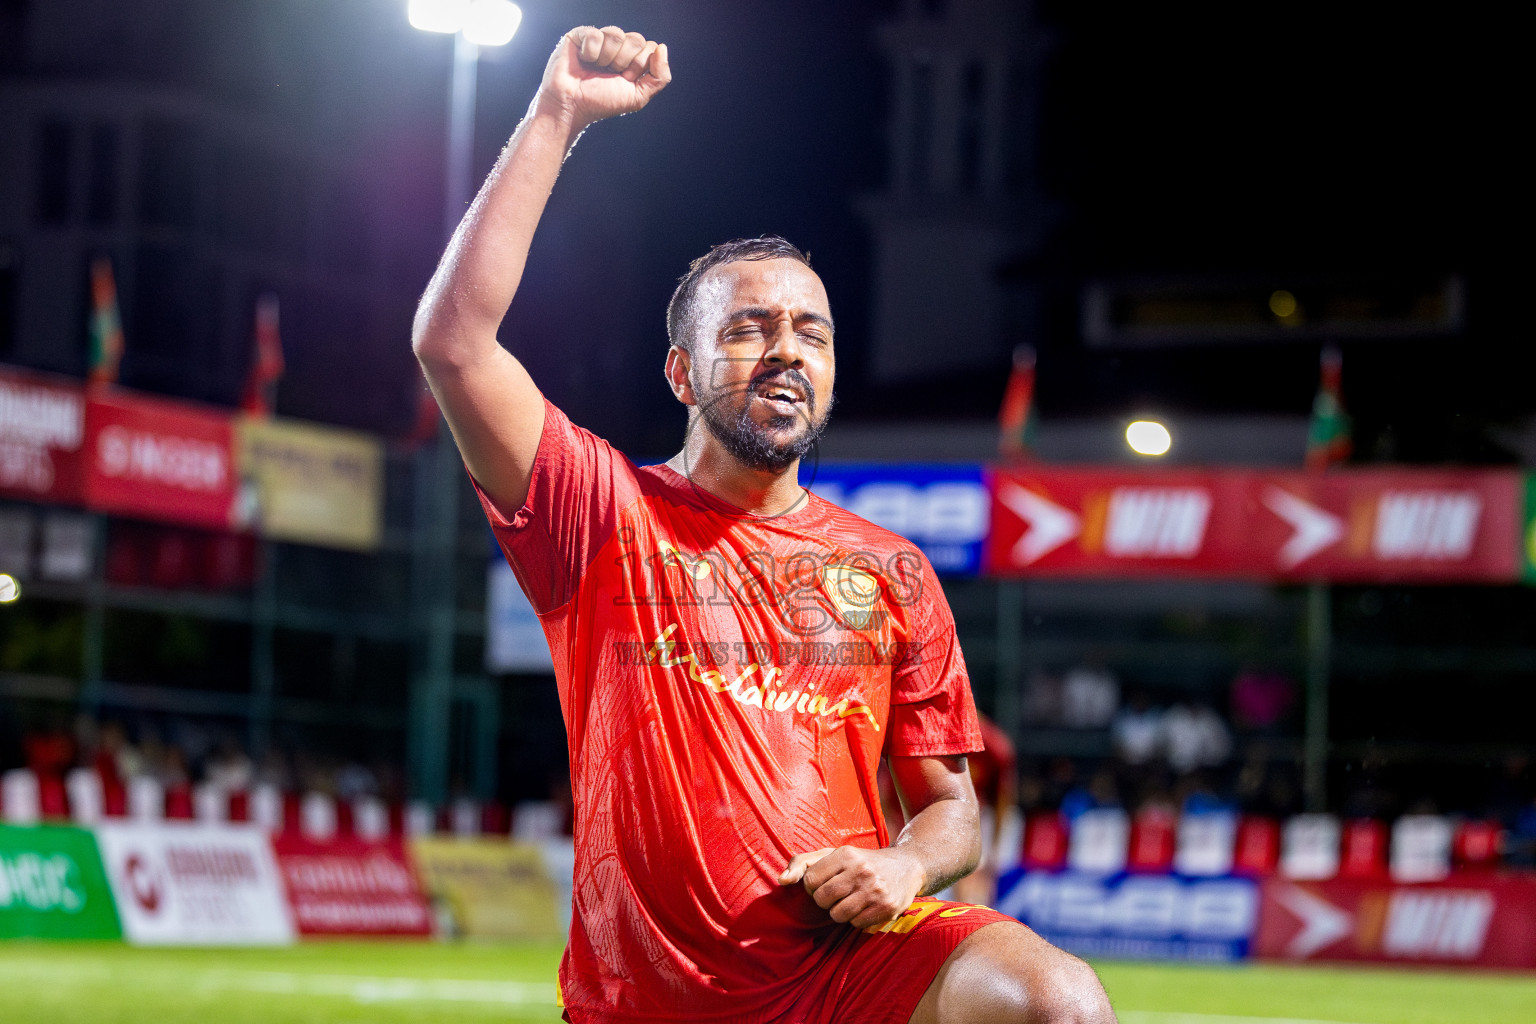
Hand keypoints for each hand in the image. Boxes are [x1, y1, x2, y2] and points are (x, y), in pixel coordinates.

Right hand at [537, 26, 670, 129]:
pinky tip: (583, 61)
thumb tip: (662, 47)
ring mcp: (600, 39)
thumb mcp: (638, 96)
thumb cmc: (602, 102)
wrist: (572, 106)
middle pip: (636, 40)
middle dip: (624, 62)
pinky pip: (596, 34)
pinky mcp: (581, 35)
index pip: (650, 47)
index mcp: (633, 59)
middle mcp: (618, 47)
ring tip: (595, 68)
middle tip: (609, 74)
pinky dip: (590, 53)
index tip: (625, 79)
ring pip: (617, 34)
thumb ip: (660, 76)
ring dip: (607, 58)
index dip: (640, 65)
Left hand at [778, 846, 924, 928]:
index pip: (810, 880)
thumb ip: (802, 863)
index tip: (825, 882)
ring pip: (838, 914)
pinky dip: (856, 918)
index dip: (813, 886)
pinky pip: (856, 924)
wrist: (906, 866)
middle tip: (837, 894)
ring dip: (840, 912)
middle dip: (825, 901)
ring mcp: (875, 890)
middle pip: (822, 899)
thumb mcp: (833, 854)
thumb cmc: (860, 861)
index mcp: (845, 854)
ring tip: (850, 900)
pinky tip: (865, 906)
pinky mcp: (886, 907)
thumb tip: (781, 881)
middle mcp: (861, 870)